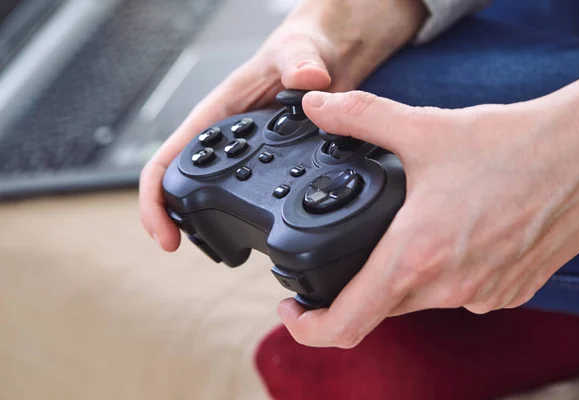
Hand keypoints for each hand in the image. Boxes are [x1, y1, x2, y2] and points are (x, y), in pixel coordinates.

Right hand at [139, 0, 426, 250]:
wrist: (328, 58)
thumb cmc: (302, 48)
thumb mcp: (298, 51)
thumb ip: (299, 63)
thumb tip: (307, 79)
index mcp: (216, 115)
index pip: (168, 158)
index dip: (155, 197)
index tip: (163, 232)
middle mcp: (227, 140)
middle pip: (181, 185)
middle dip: (172, 219)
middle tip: (178, 246)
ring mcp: (248, 156)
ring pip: (210, 194)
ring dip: (202, 223)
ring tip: (214, 249)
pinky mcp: (271, 165)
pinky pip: (249, 194)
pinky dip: (241, 216)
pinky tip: (255, 232)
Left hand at [278, 73, 578, 347]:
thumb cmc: (513, 147)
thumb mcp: (422, 127)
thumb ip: (360, 116)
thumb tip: (318, 106)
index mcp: (416, 256)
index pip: (347, 323)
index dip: (308, 328)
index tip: (293, 311)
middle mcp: (448, 288)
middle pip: (380, 307)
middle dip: (356, 284)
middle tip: (351, 249)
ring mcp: (482, 296)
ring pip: (419, 300)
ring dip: (403, 274)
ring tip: (406, 232)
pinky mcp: (509, 293)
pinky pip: (458, 295)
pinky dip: (442, 273)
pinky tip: (449, 237)